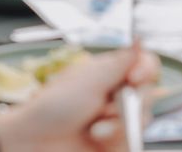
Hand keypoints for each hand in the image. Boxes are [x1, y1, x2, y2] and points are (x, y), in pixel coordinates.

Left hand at [0, 43, 159, 151]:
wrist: (33, 142)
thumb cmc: (53, 107)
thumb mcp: (90, 80)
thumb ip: (120, 62)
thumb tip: (140, 40)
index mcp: (110, 74)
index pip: (145, 65)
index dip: (146, 71)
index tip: (134, 78)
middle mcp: (115, 96)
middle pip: (148, 94)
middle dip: (131, 102)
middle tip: (108, 106)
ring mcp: (115, 122)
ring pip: (142, 120)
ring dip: (120, 125)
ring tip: (95, 128)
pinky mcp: (113, 146)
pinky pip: (132, 143)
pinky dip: (118, 141)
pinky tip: (98, 139)